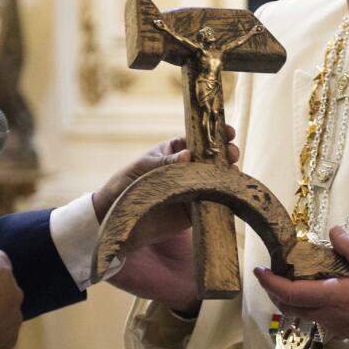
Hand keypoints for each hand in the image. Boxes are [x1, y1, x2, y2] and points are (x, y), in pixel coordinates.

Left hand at [95, 129, 239, 314]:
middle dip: (226, 154)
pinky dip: (222, 198)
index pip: (199, 139)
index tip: (228, 131)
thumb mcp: (143, 168)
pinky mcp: (193, 212)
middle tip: (232, 153)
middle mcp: (188, 170)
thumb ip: (166, 163)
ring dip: (228, 174)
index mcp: (175, 152)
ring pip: (216, 180)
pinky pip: (212, 203)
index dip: (215, 134)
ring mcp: (192, 190)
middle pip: (213, 159)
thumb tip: (189, 155)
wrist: (117, 218)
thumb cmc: (126, 184)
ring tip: (232, 171)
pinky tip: (229, 192)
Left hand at [253, 227, 348, 348]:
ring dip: (292, 297)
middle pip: (290, 307)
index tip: (259, 270)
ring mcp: (337, 327)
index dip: (270, 283)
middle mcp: (329, 317)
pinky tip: (322, 286)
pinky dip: (310, 302)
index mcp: (333, 299)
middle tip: (274, 270)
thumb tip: (334, 231)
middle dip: (275, 291)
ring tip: (297, 274)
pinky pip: (318, 316)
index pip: (290, 294)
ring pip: (303, 313)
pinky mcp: (347, 332)